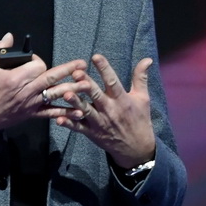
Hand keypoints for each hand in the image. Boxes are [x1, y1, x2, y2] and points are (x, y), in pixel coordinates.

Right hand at [0, 33, 88, 142]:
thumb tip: (9, 36)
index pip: (37, 66)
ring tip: (88, 85)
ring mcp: (30, 104)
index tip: (33, 60)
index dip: (38, 60)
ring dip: (73, 89)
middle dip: (69, 70)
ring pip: (55, 95)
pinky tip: (79, 111)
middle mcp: (26, 91)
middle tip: (83, 65)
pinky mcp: (31, 114)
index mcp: (15, 78)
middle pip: (51, 78)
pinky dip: (66, 113)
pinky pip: (51, 113)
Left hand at [55, 54, 155, 168]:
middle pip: (96, 95)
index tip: (96, 56)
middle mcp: (110, 110)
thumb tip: (147, 59)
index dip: (104, 69)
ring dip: (75, 102)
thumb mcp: (143, 98)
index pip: (113, 82)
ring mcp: (100, 123)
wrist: (137, 148)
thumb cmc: (139, 119)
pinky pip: (79, 128)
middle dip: (86, 84)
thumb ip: (141, 78)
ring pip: (85, 111)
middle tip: (76, 73)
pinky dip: (69, 124)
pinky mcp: (92, 133)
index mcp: (122, 100)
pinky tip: (58, 119)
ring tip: (65, 93)